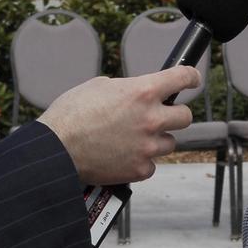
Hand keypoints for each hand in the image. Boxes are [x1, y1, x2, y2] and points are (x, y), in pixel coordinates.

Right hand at [38, 66, 201, 185]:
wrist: (55, 150)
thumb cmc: (71, 115)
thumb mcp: (99, 86)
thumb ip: (127, 88)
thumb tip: (137, 93)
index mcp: (142, 91)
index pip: (182, 78)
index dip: (191, 77)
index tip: (192, 80)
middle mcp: (150, 119)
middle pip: (186, 117)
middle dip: (174, 115)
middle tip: (159, 117)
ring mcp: (147, 146)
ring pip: (169, 143)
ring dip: (156, 140)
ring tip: (132, 140)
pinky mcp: (139, 170)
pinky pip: (151, 164)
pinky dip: (141, 161)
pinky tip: (123, 156)